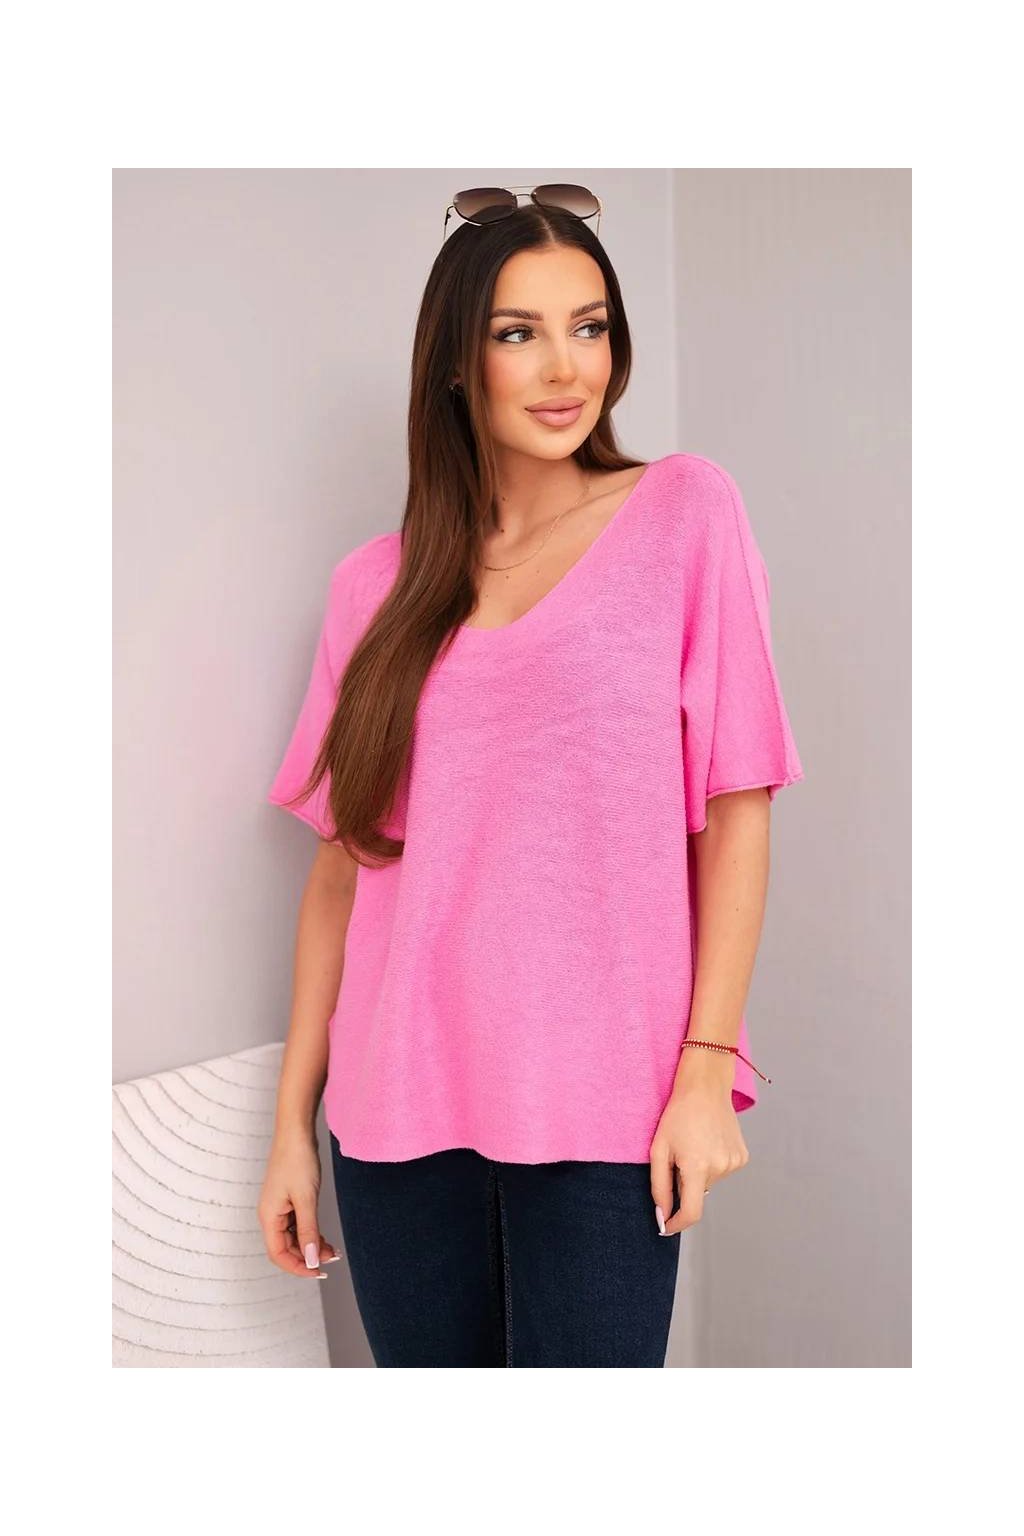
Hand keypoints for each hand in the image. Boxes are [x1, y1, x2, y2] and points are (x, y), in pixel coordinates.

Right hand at [257, 1125, 340, 1278]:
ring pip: (294, 1238)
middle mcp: (271, 1215)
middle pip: (286, 1248)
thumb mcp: (306, 1198)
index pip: (278, 1254)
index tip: (318, 1272)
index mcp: (269, 1217)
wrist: (297, 1132)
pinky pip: (298, 1225)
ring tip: (332, 1250)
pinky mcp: (289, 1201)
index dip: (297, 1267)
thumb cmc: (297, 1160)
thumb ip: (308, 1231)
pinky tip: (325, 1238)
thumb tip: (310, 1260)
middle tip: (332, 1259)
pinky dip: (311, 1233)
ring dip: (311, 1246)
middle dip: (307, 1257)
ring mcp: (280, 1208)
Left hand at [649, 1062, 749, 1235]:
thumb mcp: (659, 1149)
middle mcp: (720, 1168)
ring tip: (694, 1145)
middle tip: (678, 1157)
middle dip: (684, 1184)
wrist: (705, 1088)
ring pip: (709, 1182)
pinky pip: (722, 1171)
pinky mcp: (742, 1157)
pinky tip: (708, 1142)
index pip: (691, 1212)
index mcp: (697, 1166)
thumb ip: (659, 1186)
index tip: (665, 1226)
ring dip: (699, 1172)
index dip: (676, 1224)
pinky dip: (712, 1164)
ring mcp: (734, 1163)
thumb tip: (662, 1215)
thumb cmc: (678, 1115)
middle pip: (698, 1193)